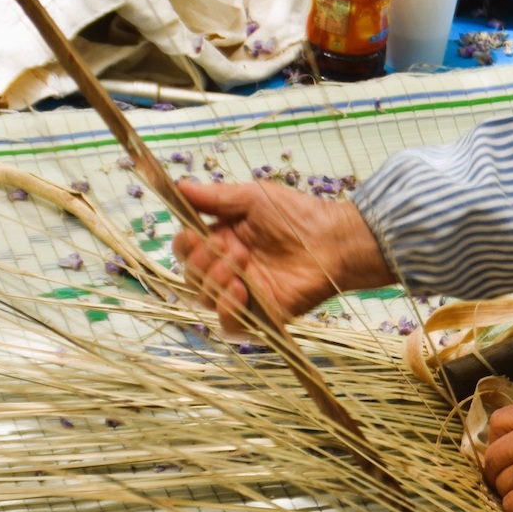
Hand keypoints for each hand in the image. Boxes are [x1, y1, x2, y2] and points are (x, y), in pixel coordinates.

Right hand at [172, 182, 391, 333]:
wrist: (333, 240)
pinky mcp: (261, 314)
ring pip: (205, 300)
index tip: (197, 236)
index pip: (185, 249)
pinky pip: (230, 324)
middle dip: (203, 262)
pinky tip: (241, 290)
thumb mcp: (252, 198)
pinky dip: (227, 309)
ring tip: (240, 263)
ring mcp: (243, 293)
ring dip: (215, 281)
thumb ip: (215, 198)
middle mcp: (227, 268)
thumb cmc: (297, 215)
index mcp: (221, 240)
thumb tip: (179, 187)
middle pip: (191, 277)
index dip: (185, 245)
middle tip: (234, 249)